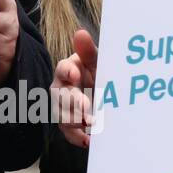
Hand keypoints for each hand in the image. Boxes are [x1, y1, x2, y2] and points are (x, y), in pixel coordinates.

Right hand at [52, 29, 97, 147]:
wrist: (114, 98)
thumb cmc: (104, 75)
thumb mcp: (101, 63)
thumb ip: (89, 51)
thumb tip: (80, 32)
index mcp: (70, 70)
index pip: (62, 68)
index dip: (67, 72)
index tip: (76, 75)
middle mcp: (63, 88)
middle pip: (59, 95)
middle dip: (72, 102)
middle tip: (86, 108)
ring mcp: (65, 108)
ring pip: (60, 114)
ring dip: (72, 121)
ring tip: (89, 125)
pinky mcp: (71, 125)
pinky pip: (68, 132)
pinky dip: (77, 137)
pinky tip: (89, 140)